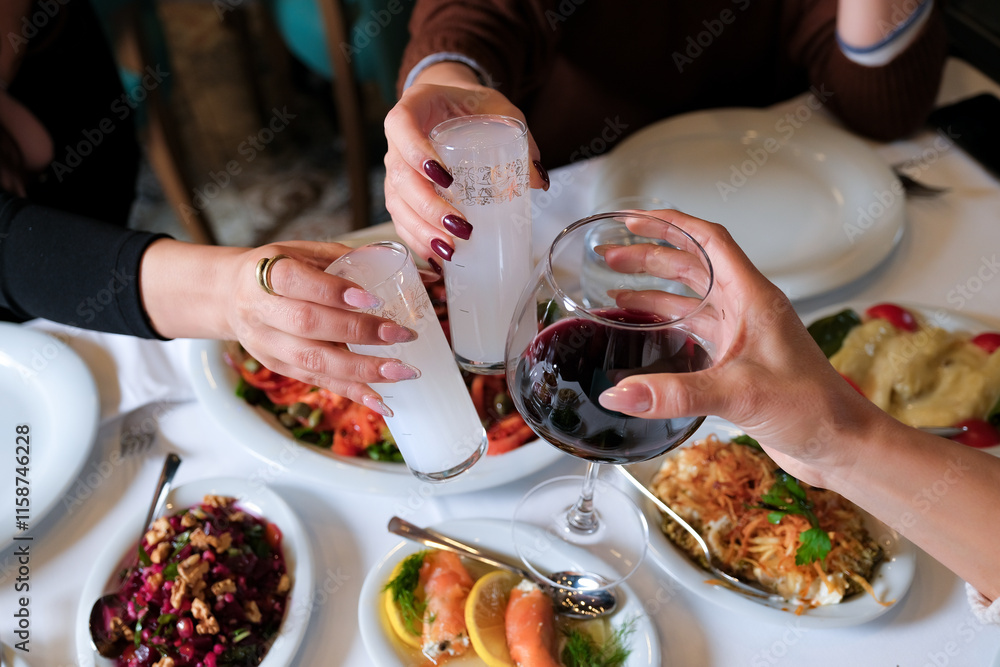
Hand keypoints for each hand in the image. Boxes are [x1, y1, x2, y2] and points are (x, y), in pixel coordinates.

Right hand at [141, 239, 420, 415]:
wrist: (231, 296)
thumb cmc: (280, 268)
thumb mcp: (302, 251)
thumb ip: (343, 259)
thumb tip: (396, 261)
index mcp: (265, 272)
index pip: (296, 282)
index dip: (333, 292)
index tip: (373, 299)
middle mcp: (261, 310)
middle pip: (308, 324)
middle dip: (359, 331)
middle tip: (402, 334)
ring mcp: (267, 343)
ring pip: (313, 361)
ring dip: (361, 369)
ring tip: (400, 370)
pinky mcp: (277, 367)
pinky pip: (316, 382)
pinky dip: (350, 392)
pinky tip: (380, 401)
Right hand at [383, 68, 547, 267]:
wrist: (450, 106)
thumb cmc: (471, 106)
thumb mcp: (498, 110)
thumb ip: (519, 138)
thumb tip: (537, 181)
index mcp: (414, 107)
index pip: (400, 126)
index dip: (415, 152)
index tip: (445, 177)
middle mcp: (397, 140)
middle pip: (400, 177)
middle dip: (428, 208)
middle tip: (461, 227)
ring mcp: (396, 168)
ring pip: (397, 203)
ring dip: (422, 230)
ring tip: (450, 250)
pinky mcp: (400, 191)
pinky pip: (400, 218)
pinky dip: (417, 239)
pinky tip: (437, 256)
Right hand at [596, 210, 880, 486]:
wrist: (840, 444)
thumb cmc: (812, 407)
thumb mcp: (739, 394)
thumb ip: (675, 393)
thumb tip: (619, 394)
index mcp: (753, 297)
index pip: (708, 239)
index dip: (669, 223)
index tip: (632, 219)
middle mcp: (747, 308)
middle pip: (693, 264)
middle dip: (650, 255)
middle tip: (610, 256)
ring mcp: (742, 334)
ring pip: (691, 297)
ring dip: (653, 289)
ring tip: (614, 289)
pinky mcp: (737, 360)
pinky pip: (693, 329)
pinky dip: (664, 324)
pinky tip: (643, 332)